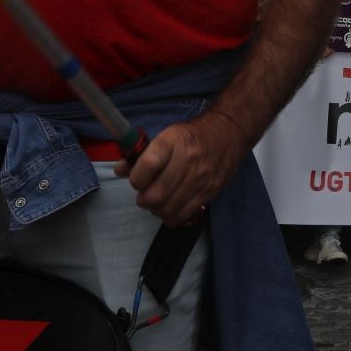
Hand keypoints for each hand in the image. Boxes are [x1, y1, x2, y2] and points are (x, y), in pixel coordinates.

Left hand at [116, 112, 244, 225]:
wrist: (230, 132)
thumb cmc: (194, 134)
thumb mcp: (167, 135)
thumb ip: (143, 154)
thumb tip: (120, 169)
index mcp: (174, 141)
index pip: (148, 165)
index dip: (136, 178)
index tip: (136, 180)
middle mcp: (188, 160)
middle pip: (156, 193)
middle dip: (143, 199)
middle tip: (144, 196)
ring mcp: (201, 178)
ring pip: (168, 208)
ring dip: (156, 209)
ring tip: (156, 203)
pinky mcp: (210, 191)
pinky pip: (184, 214)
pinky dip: (171, 218)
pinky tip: (169, 210)